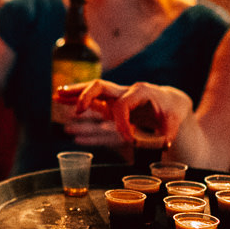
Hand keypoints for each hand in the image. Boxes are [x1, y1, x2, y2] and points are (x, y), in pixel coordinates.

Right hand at [68, 79, 192, 147]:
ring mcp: (116, 95)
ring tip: (56, 95)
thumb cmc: (170, 112)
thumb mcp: (173, 123)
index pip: (122, 105)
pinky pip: (91, 98)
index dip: (123, 123)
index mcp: (140, 92)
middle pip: (101, 86)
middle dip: (87, 96)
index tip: (129, 139)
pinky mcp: (110, 102)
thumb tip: (163, 142)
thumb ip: (168, 134)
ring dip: (74, 92)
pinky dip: (75, 98)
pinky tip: (60, 99)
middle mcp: (124, 90)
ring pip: (91, 89)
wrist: (169, 101)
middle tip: (78, 110)